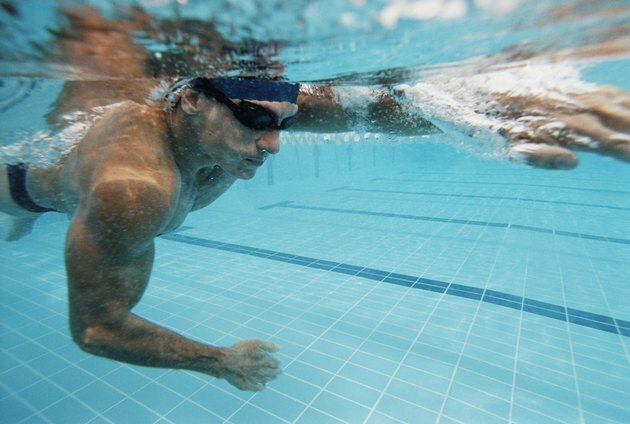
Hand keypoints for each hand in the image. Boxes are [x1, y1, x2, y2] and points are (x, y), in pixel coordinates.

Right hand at [220, 339, 281, 390]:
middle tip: (279, 371)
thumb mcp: (256, 342)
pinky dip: (261, 387)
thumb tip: (279, 348)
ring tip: (272, 378)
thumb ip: (269, 345)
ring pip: (266, 381)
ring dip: (270, 379)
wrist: (226, 361)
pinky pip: (257, 388)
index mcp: (266, 361)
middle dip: (276, 371)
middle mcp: (263, 371)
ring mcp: (255, 379)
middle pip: (273, 373)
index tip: (278, 362)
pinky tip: (261, 386)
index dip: (278, 362)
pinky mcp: (247, 385)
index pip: (277, 363)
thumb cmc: (240, 350)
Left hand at [504, 86, 629, 168]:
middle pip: (625, 122)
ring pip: (623, 106)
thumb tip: (572, 162)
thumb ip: (539, 157)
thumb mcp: (509, 147)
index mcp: (568, 128)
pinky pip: (614, 94)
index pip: (613, 144)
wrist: (483, 93)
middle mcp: (580, 109)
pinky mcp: (580, 90)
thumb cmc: (494, 127)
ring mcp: (582, 97)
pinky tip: (629, 105)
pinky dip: (627, 100)